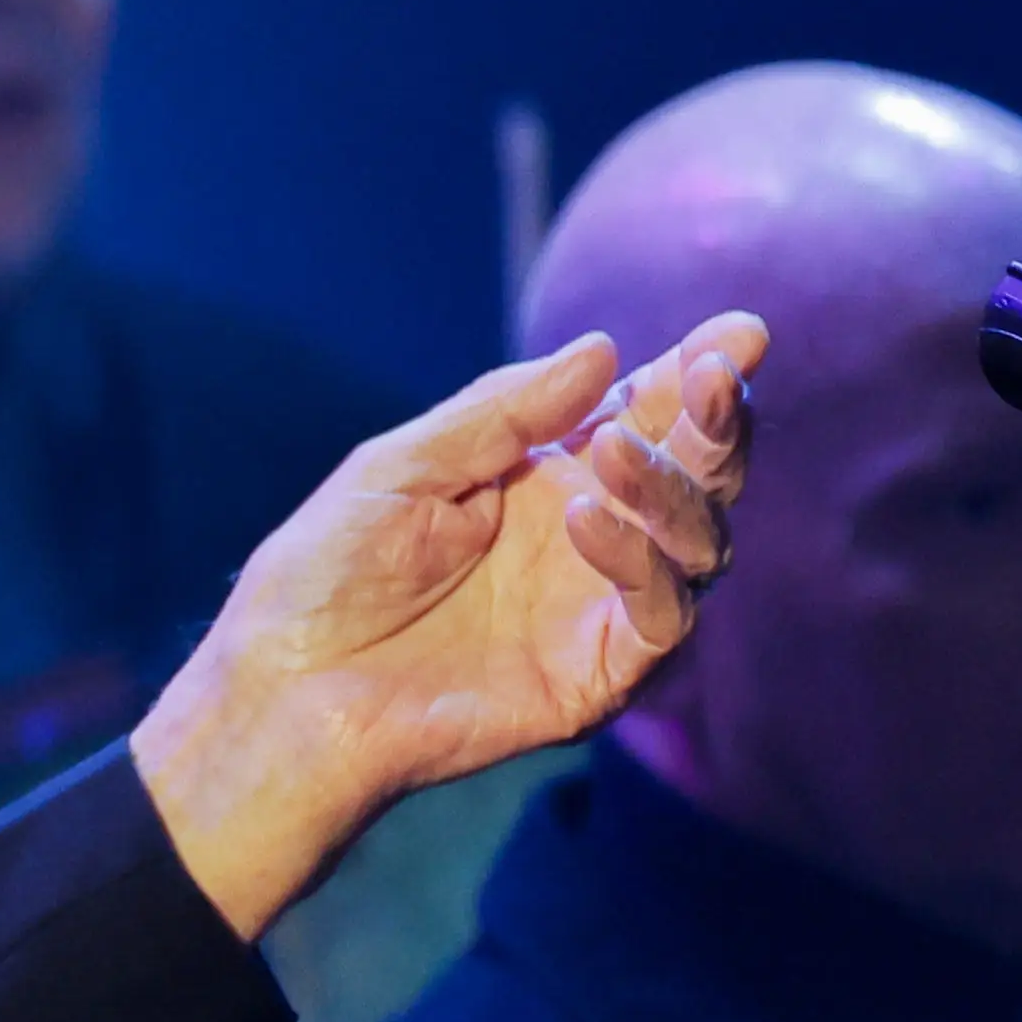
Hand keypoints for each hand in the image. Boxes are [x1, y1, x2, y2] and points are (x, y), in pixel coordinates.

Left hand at [134, 313, 765, 937]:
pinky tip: (585, 524)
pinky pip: (663, 617)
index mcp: (541, 482)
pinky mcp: (598, 676)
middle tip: (714, 374)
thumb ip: (502, 413)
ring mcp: (596, 609)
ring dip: (673, 485)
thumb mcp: (401, 468)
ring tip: (614, 449)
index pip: (643, 420)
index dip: (694, 375)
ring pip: (701, 540)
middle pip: (694, 475)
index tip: (738, 330)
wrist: (283, 691)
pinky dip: (641, 563)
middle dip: (716, 420)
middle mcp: (586, 541)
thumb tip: (606, 351)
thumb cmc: (322, 580)